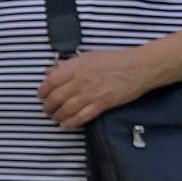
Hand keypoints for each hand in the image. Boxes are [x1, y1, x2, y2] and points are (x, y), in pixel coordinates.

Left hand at [38, 47, 154, 128]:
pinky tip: (65, 124)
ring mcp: (90, 93)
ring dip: (57, 116)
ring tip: (55, 117)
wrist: (139, 67)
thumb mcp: (88, 56)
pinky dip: (70, 122)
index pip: (50, 81)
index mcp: (76, 66)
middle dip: (48, 106)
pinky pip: (81, 117)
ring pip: (66, 109)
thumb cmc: (115, 60)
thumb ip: (68, 65)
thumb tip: (49, 72)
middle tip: (47, 109)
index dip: (42, 91)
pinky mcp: (101, 104)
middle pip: (55, 98)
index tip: (42, 95)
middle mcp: (80, 80)